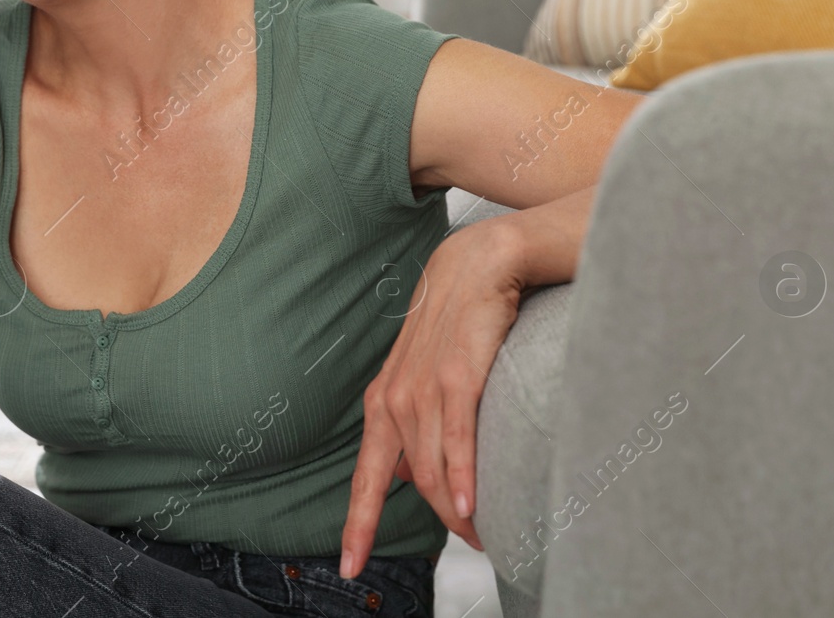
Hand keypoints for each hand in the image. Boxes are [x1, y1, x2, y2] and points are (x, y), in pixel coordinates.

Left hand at [339, 220, 526, 576]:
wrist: (478, 264)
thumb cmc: (458, 322)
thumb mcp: (427, 377)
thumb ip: (417, 426)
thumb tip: (413, 474)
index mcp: (383, 404)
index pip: (366, 477)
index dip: (356, 525)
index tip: (348, 567)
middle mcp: (394, 400)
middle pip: (410, 484)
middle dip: (439, 526)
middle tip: (475, 548)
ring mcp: (422, 388)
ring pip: (434, 469)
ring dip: (458, 512)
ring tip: (485, 538)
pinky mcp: (457, 376)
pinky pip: (457, 438)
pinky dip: (464, 477)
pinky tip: (471, 508)